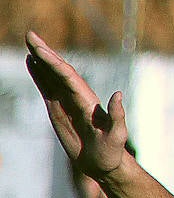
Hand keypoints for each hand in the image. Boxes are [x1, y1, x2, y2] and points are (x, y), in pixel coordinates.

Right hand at [25, 32, 130, 177]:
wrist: (105, 163)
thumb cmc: (112, 152)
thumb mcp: (117, 136)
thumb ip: (118, 116)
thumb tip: (118, 94)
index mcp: (88, 101)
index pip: (69, 78)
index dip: (54, 64)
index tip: (39, 50)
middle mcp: (77, 97)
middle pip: (59, 70)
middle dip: (45, 53)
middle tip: (30, 34)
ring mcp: (68, 102)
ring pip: (52, 76)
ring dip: (41, 59)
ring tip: (30, 42)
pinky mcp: (59, 110)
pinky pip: (47, 88)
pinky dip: (39, 75)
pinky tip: (32, 64)